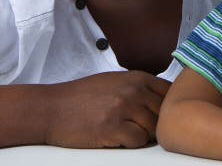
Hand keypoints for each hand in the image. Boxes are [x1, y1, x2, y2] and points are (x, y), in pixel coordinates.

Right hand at [44, 70, 168, 147]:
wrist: (51, 108)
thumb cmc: (82, 96)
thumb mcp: (116, 81)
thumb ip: (140, 87)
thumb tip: (164, 99)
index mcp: (137, 77)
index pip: (169, 92)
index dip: (167, 106)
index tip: (157, 114)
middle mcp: (133, 90)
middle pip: (163, 112)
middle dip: (155, 123)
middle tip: (138, 127)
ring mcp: (123, 108)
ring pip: (153, 129)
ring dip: (143, 135)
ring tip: (125, 132)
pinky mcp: (112, 127)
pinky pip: (138, 140)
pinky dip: (131, 143)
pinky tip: (117, 138)